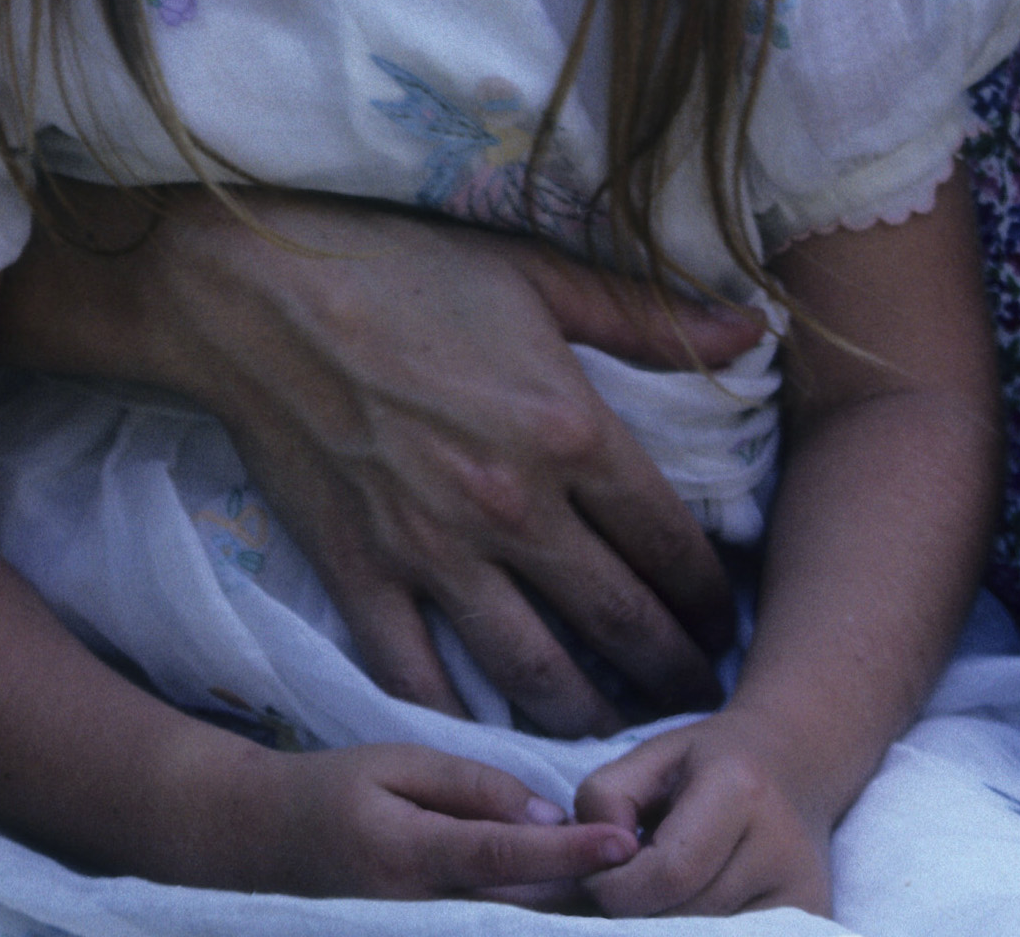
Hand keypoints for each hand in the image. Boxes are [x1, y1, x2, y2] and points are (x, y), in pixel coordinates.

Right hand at [0, 190, 758, 732]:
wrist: (266, 296)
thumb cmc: (412, 271)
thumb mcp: (545, 277)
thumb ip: (651, 319)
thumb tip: (753, 329)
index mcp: (570, 430)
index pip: (669, 543)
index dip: (710, 596)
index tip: (729, 625)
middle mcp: (514, 508)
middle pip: (617, 622)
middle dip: (670, 672)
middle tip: (698, 703)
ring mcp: (434, 553)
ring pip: (533, 672)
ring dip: (587, 715)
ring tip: (619, 737)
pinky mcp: (362, 579)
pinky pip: (420, 681)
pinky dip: (461, 726)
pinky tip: (494, 748)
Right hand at [220, 736, 642, 904]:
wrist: (261, 848)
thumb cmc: (332, 790)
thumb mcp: (399, 763)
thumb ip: (474, 788)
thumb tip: (548, 818)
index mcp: (411, 857)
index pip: (508, 860)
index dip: (572, 854)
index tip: (627, 842)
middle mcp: (418, 915)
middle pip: (521, 912)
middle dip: (584, 893)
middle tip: (648, 861)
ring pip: (511, 931)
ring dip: (564, 912)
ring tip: (623, 882)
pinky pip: (490, 935)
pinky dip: (531, 919)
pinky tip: (570, 901)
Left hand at [574, 713, 832, 918]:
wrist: (795, 767)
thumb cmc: (710, 763)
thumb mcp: (651, 757)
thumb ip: (605, 798)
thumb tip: (599, 866)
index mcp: (742, 790)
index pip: (667, 875)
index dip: (615, 890)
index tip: (598, 879)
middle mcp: (783, 846)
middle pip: (685, 919)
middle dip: (636, 917)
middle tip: (622, 893)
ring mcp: (804, 894)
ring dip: (664, 928)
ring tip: (657, 898)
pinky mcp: (812, 921)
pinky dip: (698, 935)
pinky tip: (686, 910)